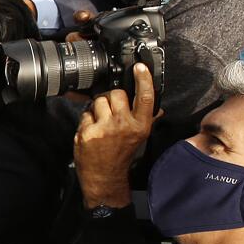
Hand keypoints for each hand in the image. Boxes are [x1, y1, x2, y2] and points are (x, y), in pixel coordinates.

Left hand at [73, 60, 155, 207]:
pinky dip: (86, 120)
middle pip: (116, 93)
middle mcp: (124, 125)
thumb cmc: (122, 155)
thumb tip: (158, 108)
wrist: (105, 176)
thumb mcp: (140, 138)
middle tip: (110, 110)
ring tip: (100, 121)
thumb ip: (147, 120)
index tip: (140, 67)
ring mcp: (105, 128)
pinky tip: (91, 130)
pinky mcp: (88, 132)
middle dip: (111, 98)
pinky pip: (85, 114)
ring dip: (97, 107)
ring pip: (98, 101)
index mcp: (140, 125)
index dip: (143, 79)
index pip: (145, 97)